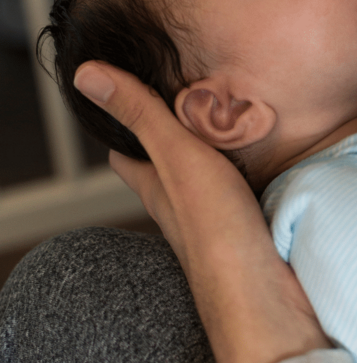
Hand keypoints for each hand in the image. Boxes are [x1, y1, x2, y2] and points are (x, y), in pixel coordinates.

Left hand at [73, 61, 330, 362]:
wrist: (261, 286)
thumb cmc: (214, 227)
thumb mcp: (176, 156)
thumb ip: (141, 116)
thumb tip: (88, 76)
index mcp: (155, 185)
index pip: (124, 151)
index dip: (124, 123)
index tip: (136, 92)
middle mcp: (179, 201)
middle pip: (166, 161)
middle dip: (175, 130)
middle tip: (194, 95)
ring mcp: (214, 214)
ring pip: (204, 172)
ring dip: (212, 146)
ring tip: (229, 113)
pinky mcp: (244, 221)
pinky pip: (238, 183)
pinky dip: (243, 163)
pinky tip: (261, 151)